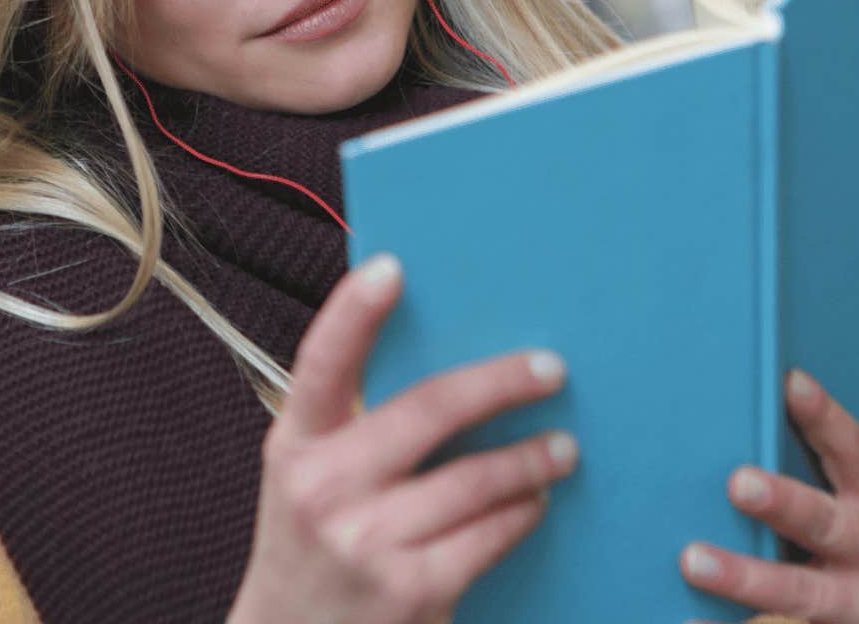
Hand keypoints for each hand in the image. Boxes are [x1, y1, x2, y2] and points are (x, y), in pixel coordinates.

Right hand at [228, 253, 578, 623]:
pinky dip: (520, 512)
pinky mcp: (411, 590)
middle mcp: (324, 488)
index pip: (320, 363)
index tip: (392, 268)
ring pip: (475, 478)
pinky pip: (489, 534)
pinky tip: (533, 502)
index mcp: (296, 446)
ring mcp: (368, 541)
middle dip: (501, 384)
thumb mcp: (308, 478)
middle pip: (430, 410)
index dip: (353, 312)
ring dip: (531, 458)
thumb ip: (355, 427)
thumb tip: (449, 364)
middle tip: (551, 369)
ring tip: (562, 447)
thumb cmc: (312, 546)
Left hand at [679, 369, 858, 623]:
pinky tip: (687, 620)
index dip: (824, 417)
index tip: (789, 381)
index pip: (854, 452)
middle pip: (827, 524)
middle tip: (736, 481)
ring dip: (747, 578)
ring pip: (804, 593)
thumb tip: (728, 434)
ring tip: (692, 561)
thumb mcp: (858, 516)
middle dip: (784, 502)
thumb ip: (811, 482)